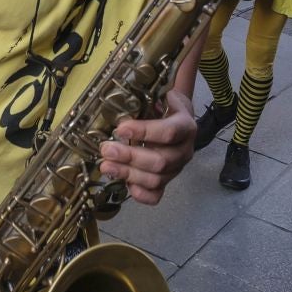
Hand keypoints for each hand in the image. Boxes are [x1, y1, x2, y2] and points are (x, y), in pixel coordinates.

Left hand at [101, 88, 194, 203]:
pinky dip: (141, 194)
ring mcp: (177, 169)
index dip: (144, 132)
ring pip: (156, 179)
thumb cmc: (165, 106)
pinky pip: (157, 195)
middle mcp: (185, 151)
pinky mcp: (167, 182)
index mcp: (186, 127)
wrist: (178, 120)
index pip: (168, 132)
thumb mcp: (164, 95)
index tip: (120, 128)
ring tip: (106, 166)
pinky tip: (126, 186)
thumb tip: (137, 95)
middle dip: (130, 156)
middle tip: (106, 150)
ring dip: (128, 174)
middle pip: (160, 161)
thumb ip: (155, 95)